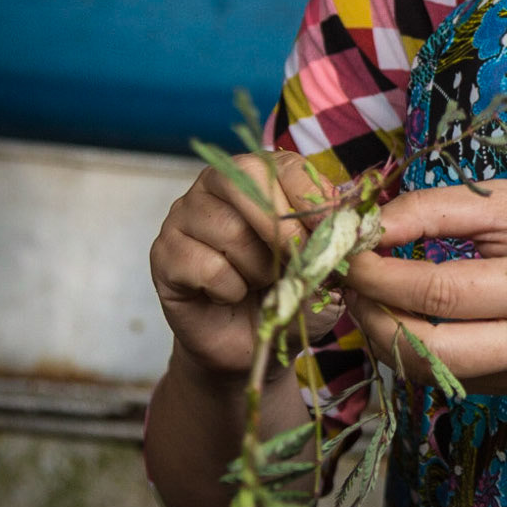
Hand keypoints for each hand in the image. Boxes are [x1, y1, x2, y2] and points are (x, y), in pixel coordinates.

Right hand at [150, 152, 341, 380]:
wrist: (251, 340)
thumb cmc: (288, 294)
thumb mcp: (324, 272)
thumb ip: (332, 249)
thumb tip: (341, 234)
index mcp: (262, 174)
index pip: (284, 165)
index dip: (311, 198)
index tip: (331, 230)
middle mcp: (218, 184)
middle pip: (246, 181)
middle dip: (282, 227)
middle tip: (297, 259)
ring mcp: (185, 215)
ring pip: (229, 229)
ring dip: (258, 267)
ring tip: (260, 282)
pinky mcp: (165, 252)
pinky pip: (206, 266)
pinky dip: (229, 290)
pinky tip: (229, 295)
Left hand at [340, 181, 506, 391]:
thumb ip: (435, 210)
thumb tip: (364, 228)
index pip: (439, 293)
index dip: (381, 275)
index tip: (347, 251)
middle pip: (429, 352)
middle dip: (373, 318)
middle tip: (351, 281)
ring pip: (432, 375)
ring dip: (387, 338)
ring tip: (373, 295)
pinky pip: (452, 378)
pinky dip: (418, 349)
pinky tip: (411, 314)